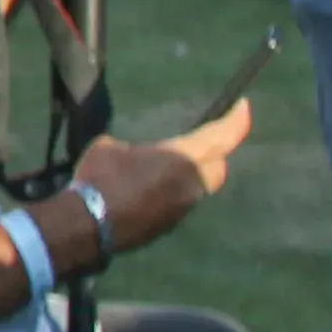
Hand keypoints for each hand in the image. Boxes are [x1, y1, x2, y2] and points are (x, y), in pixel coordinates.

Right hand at [80, 97, 249, 252]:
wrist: (88, 224)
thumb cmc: (101, 176)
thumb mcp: (111, 146)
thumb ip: (135, 148)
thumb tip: (134, 154)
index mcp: (183, 157)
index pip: (222, 137)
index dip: (237, 120)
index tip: (244, 105)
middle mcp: (192, 183)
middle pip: (219, 166)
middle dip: (215, 153)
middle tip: (200, 142)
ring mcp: (183, 208)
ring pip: (200, 186)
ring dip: (190, 174)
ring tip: (166, 166)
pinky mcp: (170, 226)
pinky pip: (180, 202)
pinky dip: (172, 192)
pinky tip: (149, 188)